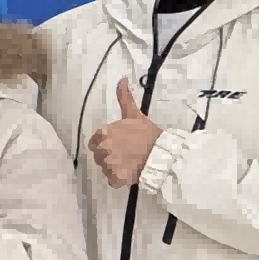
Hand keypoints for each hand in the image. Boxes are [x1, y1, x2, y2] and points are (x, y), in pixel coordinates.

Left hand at [88, 73, 158, 190]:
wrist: (164, 153)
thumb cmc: (148, 133)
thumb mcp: (134, 114)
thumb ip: (124, 97)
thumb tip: (121, 78)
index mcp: (103, 133)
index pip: (95, 142)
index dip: (106, 143)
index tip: (120, 144)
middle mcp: (102, 149)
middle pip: (99, 156)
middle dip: (110, 155)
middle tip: (128, 154)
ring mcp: (108, 165)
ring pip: (105, 168)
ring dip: (115, 167)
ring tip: (131, 162)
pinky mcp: (116, 178)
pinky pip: (112, 181)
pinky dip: (120, 179)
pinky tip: (131, 172)